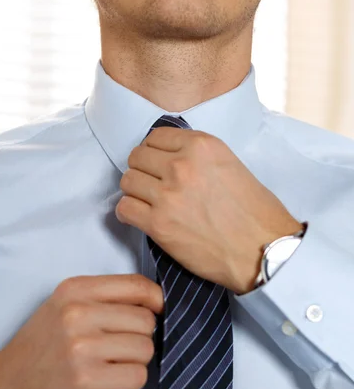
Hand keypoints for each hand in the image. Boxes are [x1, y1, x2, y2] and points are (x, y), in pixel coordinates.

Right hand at [0, 274, 163, 388]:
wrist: (6, 388)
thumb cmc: (42, 346)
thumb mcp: (64, 306)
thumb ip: (103, 298)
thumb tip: (154, 301)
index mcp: (75, 290)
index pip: (136, 285)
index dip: (155, 300)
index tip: (155, 311)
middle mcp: (77, 313)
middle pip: (146, 320)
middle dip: (141, 336)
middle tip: (119, 347)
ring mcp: (81, 347)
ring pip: (145, 349)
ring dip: (136, 361)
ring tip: (111, 363)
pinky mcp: (86, 379)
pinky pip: (137, 376)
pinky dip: (130, 382)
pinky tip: (110, 380)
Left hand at [116, 128, 302, 294]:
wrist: (264, 251)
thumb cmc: (256, 213)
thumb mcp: (231, 165)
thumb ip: (199, 157)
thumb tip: (171, 159)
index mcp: (202, 146)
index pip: (156, 136)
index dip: (155, 151)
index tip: (158, 163)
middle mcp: (182, 165)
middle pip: (137, 157)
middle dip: (143, 170)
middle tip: (153, 185)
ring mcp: (168, 195)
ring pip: (127, 181)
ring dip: (135, 192)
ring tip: (149, 203)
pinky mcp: (159, 224)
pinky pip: (124, 209)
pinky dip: (129, 213)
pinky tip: (142, 218)